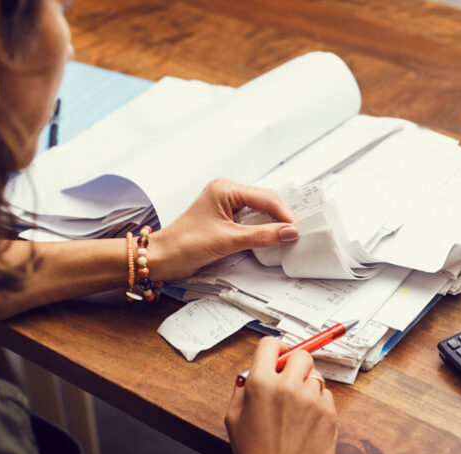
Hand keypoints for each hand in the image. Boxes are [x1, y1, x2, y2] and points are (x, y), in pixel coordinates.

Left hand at [150, 178, 297, 279]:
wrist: (162, 257)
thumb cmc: (185, 244)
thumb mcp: (228, 240)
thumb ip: (261, 236)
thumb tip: (289, 232)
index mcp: (226, 189)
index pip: (265, 197)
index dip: (284, 213)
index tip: (298, 229)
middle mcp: (227, 192)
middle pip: (265, 201)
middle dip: (282, 217)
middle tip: (298, 232)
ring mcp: (227, 205)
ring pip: (260, 211)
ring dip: (274, 223)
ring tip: (289, 236)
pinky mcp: (226, 219)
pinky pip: (252, 220)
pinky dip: (263, 229)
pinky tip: (272, 238)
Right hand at [226, 337, 337, 453]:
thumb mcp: (234, 419)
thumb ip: (243, 390)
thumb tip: (251, 373)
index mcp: (260, 384)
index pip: (271, 344)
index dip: (275, 348)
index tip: (279, 354)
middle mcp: (287, 386)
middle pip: (300, 355)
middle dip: (295, 365)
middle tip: (290, 382)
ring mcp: (311, 399)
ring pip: (315, 376)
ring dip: (307, 386)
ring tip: (296, 411)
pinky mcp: (329, 413)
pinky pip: (326, 396)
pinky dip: (319, 404)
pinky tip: (307, 423)